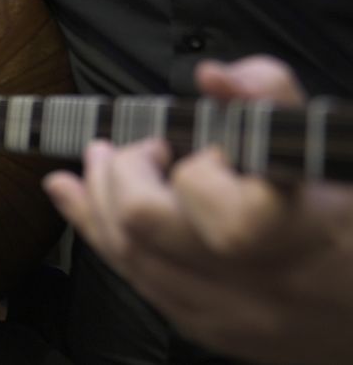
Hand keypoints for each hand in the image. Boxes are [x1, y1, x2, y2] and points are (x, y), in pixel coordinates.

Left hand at [45, 57, 350, 364]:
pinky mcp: (218, 333)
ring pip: (132, 256)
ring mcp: (238, 314)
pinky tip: (83, 206)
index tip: (202, 145)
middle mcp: (264, 278)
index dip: (195, 163)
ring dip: (98, 202)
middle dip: (123, 172)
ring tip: (95, 168)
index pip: (209, 190)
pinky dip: (107, 240)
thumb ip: (274, 101)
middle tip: (140, 149)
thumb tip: (213, 77)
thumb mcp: (334, 154)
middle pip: (146, 222)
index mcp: (302, 226)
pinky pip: (142, 287)